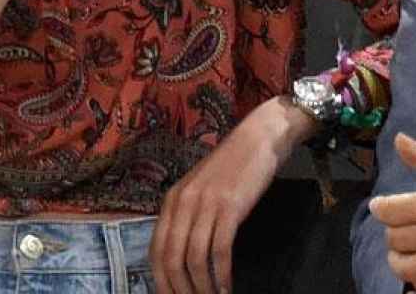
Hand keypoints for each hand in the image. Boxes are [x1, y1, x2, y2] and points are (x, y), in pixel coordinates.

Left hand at [151, 96, 315, 293]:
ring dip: (201, 286)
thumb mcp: (201, 188)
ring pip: (194, 258)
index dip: (160, 280)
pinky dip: (222, 273)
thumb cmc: (234, 165)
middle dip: (179, 289)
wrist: (260, 137)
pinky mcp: (230, 207)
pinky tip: (228, 286)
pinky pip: (219, 249)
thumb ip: (188, 214)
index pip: (155, 250)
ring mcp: (206, 204)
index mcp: (172, 200)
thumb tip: (183, 253)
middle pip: (171, 258)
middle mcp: (183, 202)